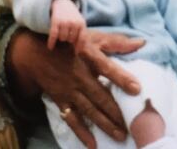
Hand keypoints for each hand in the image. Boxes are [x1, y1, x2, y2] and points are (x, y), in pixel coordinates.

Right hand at [7, 29, 143, 147]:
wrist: (35, 52)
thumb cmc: (70, 43)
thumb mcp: (93, 37)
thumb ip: (117, 42)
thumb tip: (141, 43)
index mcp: (88, 58)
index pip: (107, 68)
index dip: (122, 78)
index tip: (137, 89)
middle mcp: (78, 76)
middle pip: (99, 96)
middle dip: (116, 112)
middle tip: (132, 125)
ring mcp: (68, 90)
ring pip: (89, 110)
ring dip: (104, 124)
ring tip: (120, 135)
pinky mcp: (60, 100)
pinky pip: (72, 119)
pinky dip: (82, 132)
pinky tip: (92, 144)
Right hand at [49, 0, 86, 50]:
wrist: (63, 4)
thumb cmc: (73, 17)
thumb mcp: (80, 23)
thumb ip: (81, 35)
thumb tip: (78, 51)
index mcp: (82, 23)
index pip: (82, 39)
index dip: (79, 47)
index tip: (76, 53)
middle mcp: (74, 23)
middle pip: (71, 40)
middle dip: (69, 39)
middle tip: (68, 33)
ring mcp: (65, 22)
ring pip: (62, 38)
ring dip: (61, 38)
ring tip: (62, 32)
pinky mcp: (55, 22)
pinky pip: (53, 35)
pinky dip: (51, 42)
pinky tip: (50, 47)